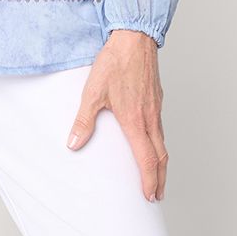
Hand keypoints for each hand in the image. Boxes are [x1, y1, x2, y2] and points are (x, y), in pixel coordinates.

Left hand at [66, 28, 167, 200]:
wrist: (135, 39)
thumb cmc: (115, 63)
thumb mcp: (92, 93)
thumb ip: (84, 121)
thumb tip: (73, 144)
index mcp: (136, 121)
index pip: (147, 159)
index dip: (149, 180)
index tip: (149, 196)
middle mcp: (151, 118)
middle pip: (161, 157)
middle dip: (160, 179)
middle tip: (157, 195)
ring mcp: (156, 109)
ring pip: (163, 143)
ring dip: (161, 163)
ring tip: (156, 175)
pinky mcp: (157, 100)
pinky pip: (161, 129)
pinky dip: (159, 145)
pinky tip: (151, 144)